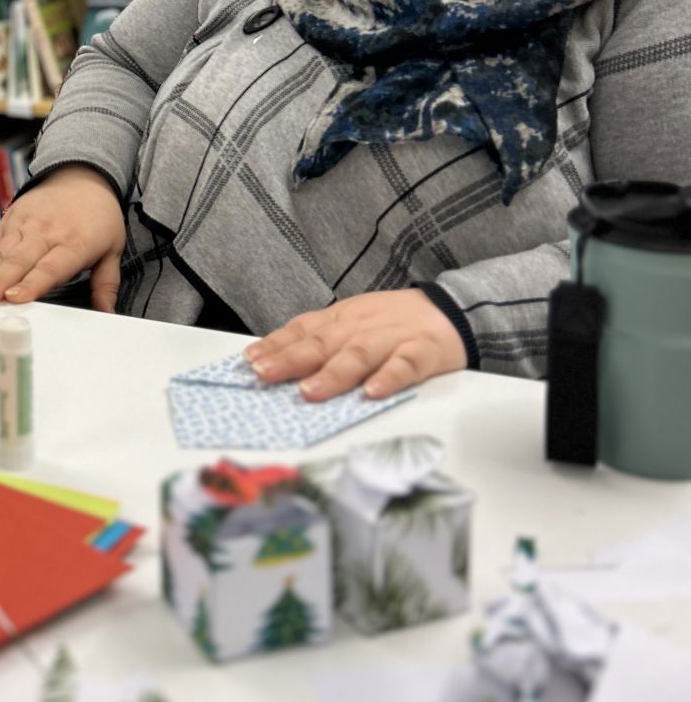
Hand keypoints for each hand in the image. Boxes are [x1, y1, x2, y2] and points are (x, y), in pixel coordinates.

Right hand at [0, 165, 125, 311]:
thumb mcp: (113, 248)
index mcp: (75, 243)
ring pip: (2, 251)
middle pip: (20, 260)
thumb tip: (107, 312)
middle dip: (0, 281)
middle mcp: (47, 232)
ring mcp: (26, 223)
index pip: (50, 267)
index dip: (32, 283)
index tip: (16, 297)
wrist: (81, 176)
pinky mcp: (11, 217)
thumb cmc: (97, 215)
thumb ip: (107, 284)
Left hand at [245, 291, 466, 400]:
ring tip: (309, 392)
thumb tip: (274, 362)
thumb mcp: (352, 321)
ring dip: (332, 374)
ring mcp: (390, 339)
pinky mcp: (422, 352)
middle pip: (321, 344)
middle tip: (264, 376)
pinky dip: (388, 378)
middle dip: (290, 360)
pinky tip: (373, 392)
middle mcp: (360, 328)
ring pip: (358, 355)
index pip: (301, 331)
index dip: (275, 346)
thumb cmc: (393, 322)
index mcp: (341, 320)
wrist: (451, 309)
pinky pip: (404, 365)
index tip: (249, 362)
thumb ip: (319, 339)